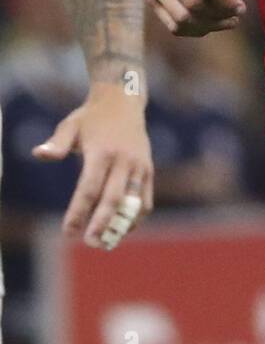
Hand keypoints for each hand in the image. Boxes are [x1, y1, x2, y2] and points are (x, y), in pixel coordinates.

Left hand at [32, 85, 153, 248]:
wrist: (124, 101)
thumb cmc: (91, 117)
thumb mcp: (70, 125)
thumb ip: (56, 143)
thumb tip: (38, 154)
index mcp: (102, 151)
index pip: (89, 188)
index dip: (78, 212)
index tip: (68, 231)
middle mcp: (123, 160)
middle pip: (112, 198)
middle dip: (101, 223)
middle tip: (90, 242)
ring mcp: (139, 166)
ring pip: (133, 203)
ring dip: (121, 225)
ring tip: (107, 242)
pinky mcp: (148, 170)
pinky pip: (145, 200)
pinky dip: (135, 218)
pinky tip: (121, 230)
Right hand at [148, 0, 245, 35]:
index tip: (241, 7)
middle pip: (192, 3)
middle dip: (219, 13)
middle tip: (237, 14)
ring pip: (182, 19)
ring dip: (209, 25)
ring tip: (228, 21)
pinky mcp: (152, 0)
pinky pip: (174, 26)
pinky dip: (196, 30)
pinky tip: (212, 24)